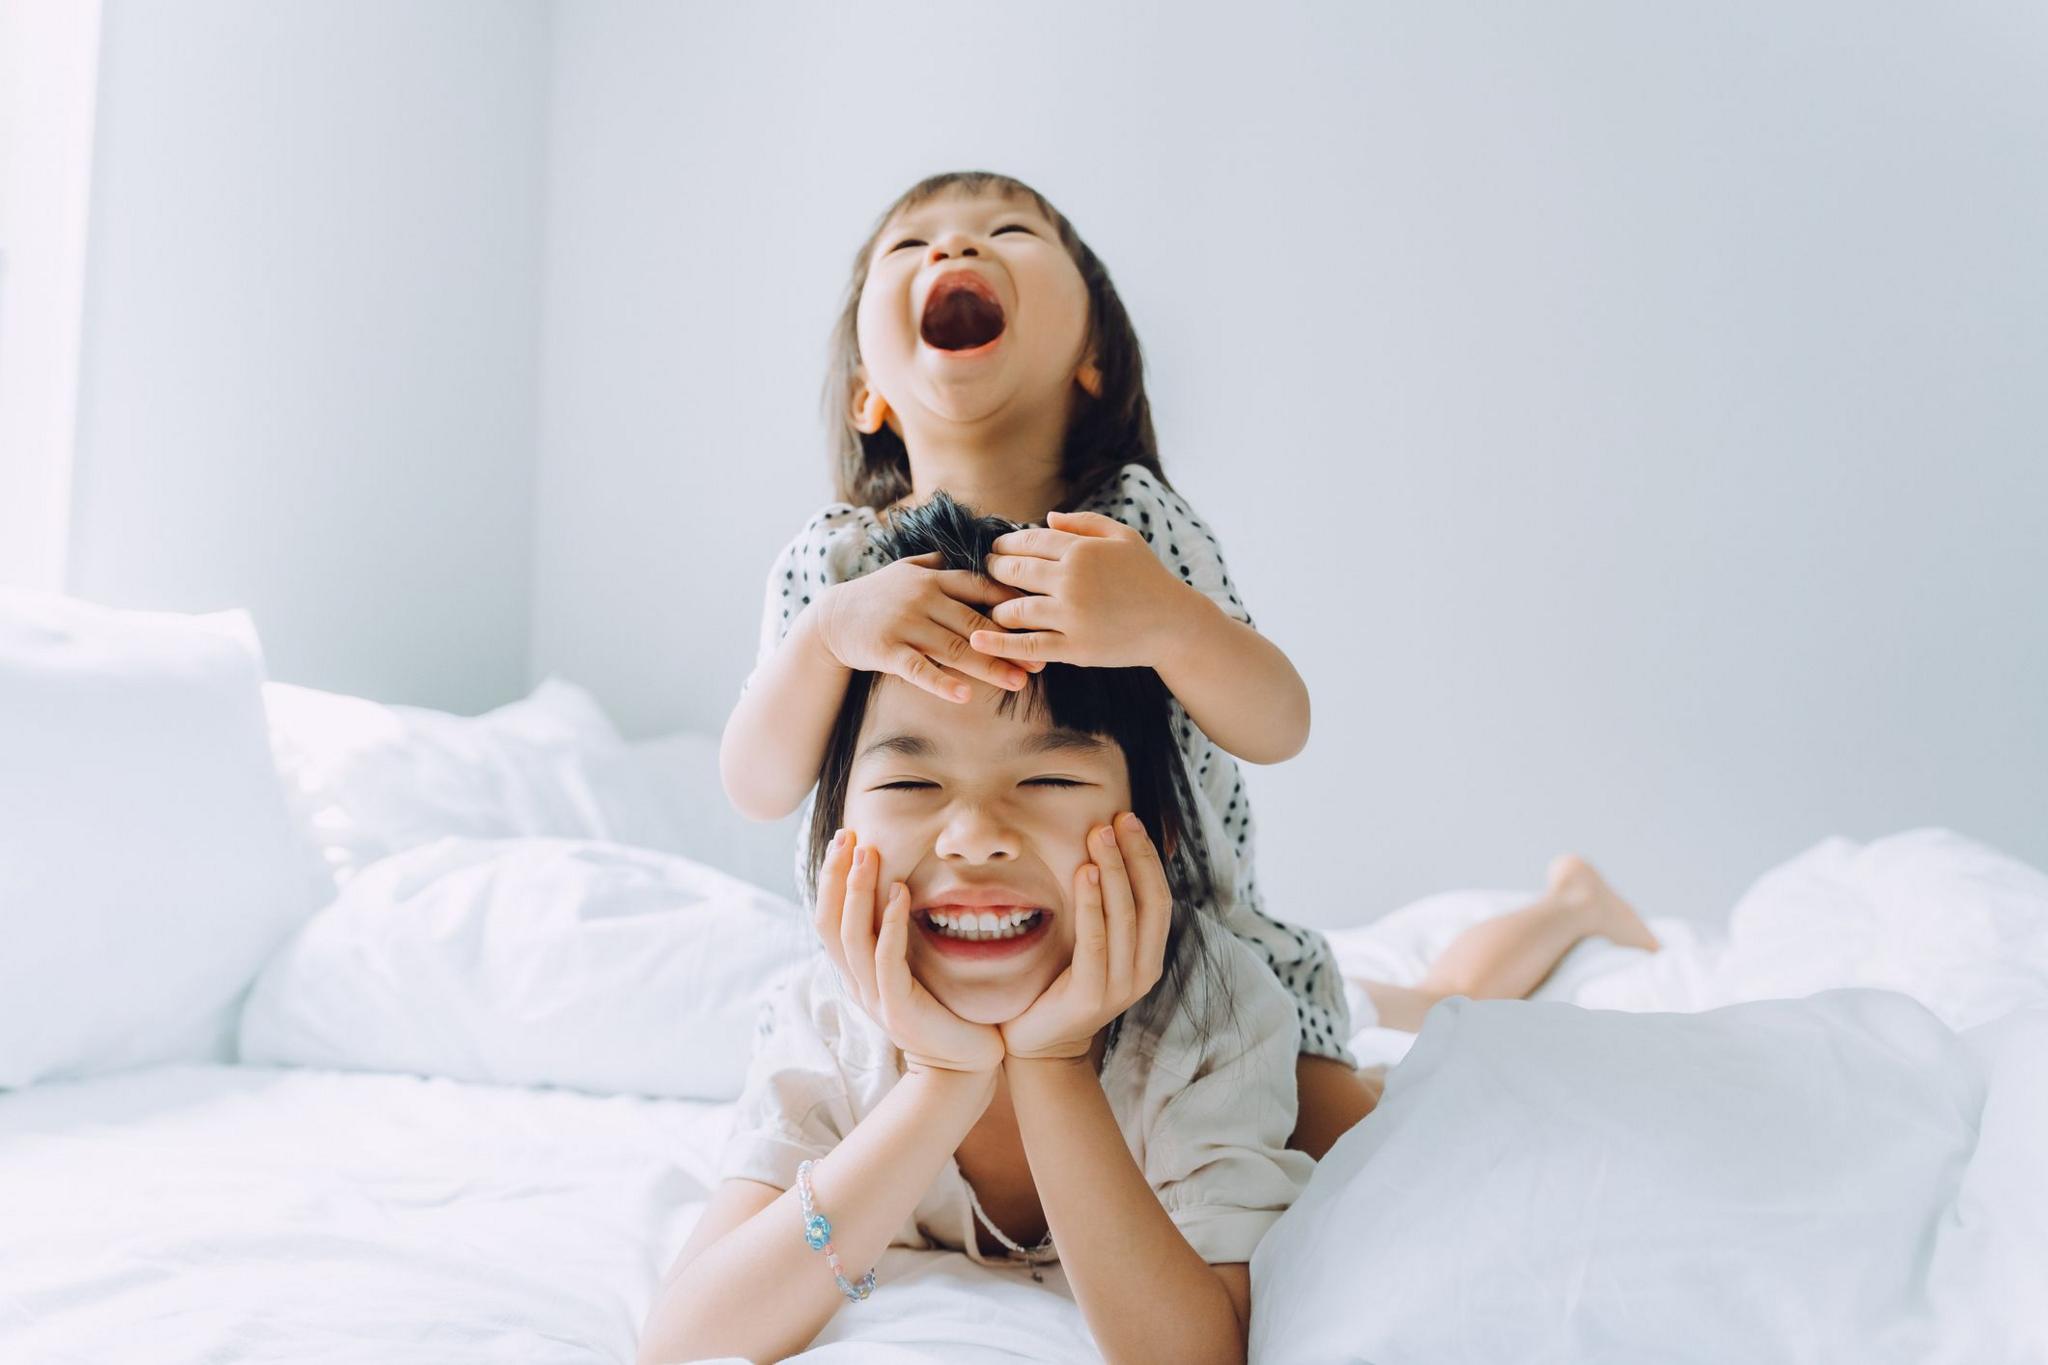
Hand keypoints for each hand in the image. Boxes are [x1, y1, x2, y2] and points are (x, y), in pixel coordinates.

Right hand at [811, 554, 1041, 704]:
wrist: (832, 617)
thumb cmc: (879, 595)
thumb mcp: (908, 569)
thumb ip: (943, 563)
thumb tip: (982, 553)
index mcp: (933, 576)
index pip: (981, 586)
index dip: (1013, 603)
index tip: (1042, 619)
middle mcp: (922, 596)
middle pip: (975, 623)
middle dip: (1010, 644)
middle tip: (1039, 663)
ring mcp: (904, 623)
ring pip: (953, 648)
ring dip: (988, 667)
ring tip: (1017, 682)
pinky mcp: (886, 649)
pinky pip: (918, 669)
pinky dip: (941, 683)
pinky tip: (964, 696)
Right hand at [814, 829, 1006, 1074]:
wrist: (967, 1066)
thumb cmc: (948, 1012)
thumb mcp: (915, 968)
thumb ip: (900, 936)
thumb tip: (899, 888)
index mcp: (857, 973)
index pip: (828, 918)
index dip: (831, 878)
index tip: (844, 839)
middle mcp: (857, 984)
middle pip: (828, 923)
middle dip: (835, 876)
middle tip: (846, 836)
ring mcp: (875, 998)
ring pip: (852, 938)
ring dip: (858, 891)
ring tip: (867, 853)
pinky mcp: (899, 1009)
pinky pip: (886, 960)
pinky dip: (891, 923)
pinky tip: (901, 892)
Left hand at [971, 511, 1205, 668]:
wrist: (1173, 623)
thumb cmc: (1148, 577)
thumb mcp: (1124, 538)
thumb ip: (1085, 523)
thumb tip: (1046, 517)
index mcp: (1082, 550)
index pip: (1030, 541)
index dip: (1006, 544)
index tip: (996, 549)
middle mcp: (1072, 580)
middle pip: (1015, 571)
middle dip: (994, 570)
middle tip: (986, 572)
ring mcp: (1072, 615)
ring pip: (1015, 609)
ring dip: (996, 606)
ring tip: (993, 605)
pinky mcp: (1075, 648)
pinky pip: (1027, 645)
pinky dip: (1000, 644)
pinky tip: (979, 641)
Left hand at [1001, 813, 1172, 1061]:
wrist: (1036, 1046)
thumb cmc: (1059, 986)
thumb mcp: (1091, 945)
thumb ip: (1104, 912)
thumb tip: (1103, 854)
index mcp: (1148, 957)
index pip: (1158, 896)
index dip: (1147, 856)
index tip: (1128, 819)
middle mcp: (1143, 971)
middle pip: (1148, 901)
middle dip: (1133, 855)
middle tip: (1115, 819)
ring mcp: (1120, 986)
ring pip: (1125, 916)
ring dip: (1113, 870)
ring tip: (1099, 836)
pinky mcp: (1092, 996)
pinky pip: (1096, 940)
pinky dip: (1092, 904)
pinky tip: (1084, 873)